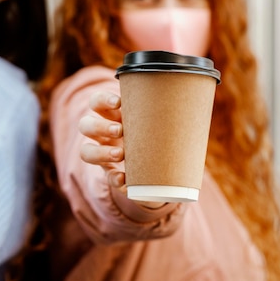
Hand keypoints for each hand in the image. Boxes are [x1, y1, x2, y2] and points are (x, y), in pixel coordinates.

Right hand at [78, 91, 164, 208]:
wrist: (160, 166)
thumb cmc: (159, 134)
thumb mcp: (158, 122)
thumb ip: (166, 115)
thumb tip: (194, 105)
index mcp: (112, 115)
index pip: (96, 102)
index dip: (102, 100)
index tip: (119, 102)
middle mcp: (102, 133)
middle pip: (85, 125)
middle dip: (100, 126)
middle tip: (120, 130)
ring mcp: (103, 154)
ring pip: (85, 151)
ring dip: (101, 152)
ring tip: (121, 154)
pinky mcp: (111, 174)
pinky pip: (107, 177)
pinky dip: (115, 179)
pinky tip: (125, 180)